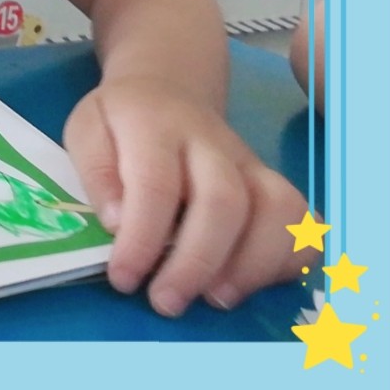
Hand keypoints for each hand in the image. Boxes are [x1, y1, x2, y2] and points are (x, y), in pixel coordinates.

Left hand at [64, 76, 311, 316]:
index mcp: (154, 126)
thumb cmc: (120, 122)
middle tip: (167, 302)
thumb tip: (115, 223)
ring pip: (277, 209)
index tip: (123, 278)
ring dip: (252, 265)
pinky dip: (289, 258)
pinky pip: (303, 221)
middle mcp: (211, 142)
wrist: (166, 88)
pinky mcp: (273, 182)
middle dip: (197, 262)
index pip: (156, 183)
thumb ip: (96, 172)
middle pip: (224, 200)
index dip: (142, 238)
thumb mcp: (86, 131)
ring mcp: (249, 162)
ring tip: (214, 299)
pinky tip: (250, 283)